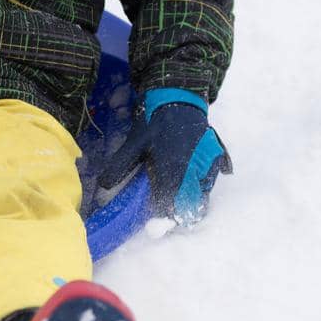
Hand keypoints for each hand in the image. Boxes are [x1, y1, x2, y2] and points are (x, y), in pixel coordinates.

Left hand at [96, 89, 231, 226]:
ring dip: (193, 199)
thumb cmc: (154, 120)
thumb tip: (102, 188)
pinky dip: (205, 183)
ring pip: (206, 192)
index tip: (156, 225)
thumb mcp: (134, 142)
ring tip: (179, 199)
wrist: (178, 95)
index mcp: (173, 165)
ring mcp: (210, 160)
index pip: (172, 202)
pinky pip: (214, 176)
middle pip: (194, 203)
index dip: (165, 217)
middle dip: (182, 212)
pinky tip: (194, 181)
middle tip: (168, 215)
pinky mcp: (218, 155)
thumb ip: (120, 166)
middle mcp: (196, 166)